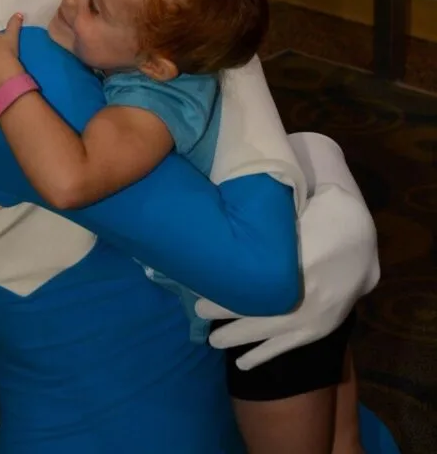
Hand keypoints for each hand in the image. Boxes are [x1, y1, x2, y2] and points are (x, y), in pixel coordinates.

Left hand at [199, 136, 379, 369]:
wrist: (366, 240)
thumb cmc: (329, 212)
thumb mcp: (302, 202)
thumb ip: (275, 212)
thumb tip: (241, 211)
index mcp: (297, 258)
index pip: (253, 277)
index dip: (226, 284)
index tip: (203, 280)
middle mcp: (303, 291)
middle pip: (255, 306)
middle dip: (225, 310)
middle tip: (198, 310)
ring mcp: (314, 314)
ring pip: (268, 331)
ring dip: (238, 336)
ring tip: (213, 340)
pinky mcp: (322, 328)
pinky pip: (288, 346)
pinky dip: (265, 355)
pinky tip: (243, 363)